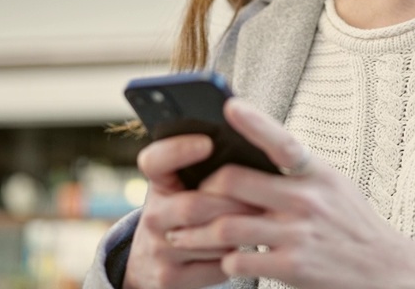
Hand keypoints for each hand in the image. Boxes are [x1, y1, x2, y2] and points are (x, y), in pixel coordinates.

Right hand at [123, 134, 262, 288]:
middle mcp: (152, 217)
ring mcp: (159, 250)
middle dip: (233, 202)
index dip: (178, 150)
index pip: (154, 162)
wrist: (152, 264)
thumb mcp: (183, 187)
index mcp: (158, 185)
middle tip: (262, 197)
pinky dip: (237, 257)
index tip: (207, 142)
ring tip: (262, 220)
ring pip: (210, 239)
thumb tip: (250, 139)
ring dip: (240, 231)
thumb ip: (205, 168)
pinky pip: (216, 266)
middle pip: (194, 205)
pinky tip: (247, 246)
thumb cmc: (184, 212)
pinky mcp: (171, 278)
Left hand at [164, 99, 414, 288]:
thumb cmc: (353, 223)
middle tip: (187, 196)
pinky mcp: (293, 267)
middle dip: (202, 190)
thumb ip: (297, 170)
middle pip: (234, 183)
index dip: (255, 122)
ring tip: (180, 235)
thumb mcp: (334, 185)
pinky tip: (222, 258)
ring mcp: (299, 234)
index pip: (283, 141)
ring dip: (197, 232)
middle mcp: (307, 199)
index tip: (229, 106)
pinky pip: (240, 259)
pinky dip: (225, 259)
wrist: (388, 271)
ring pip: (227, 225)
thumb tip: (254, 150)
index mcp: (316, 173)